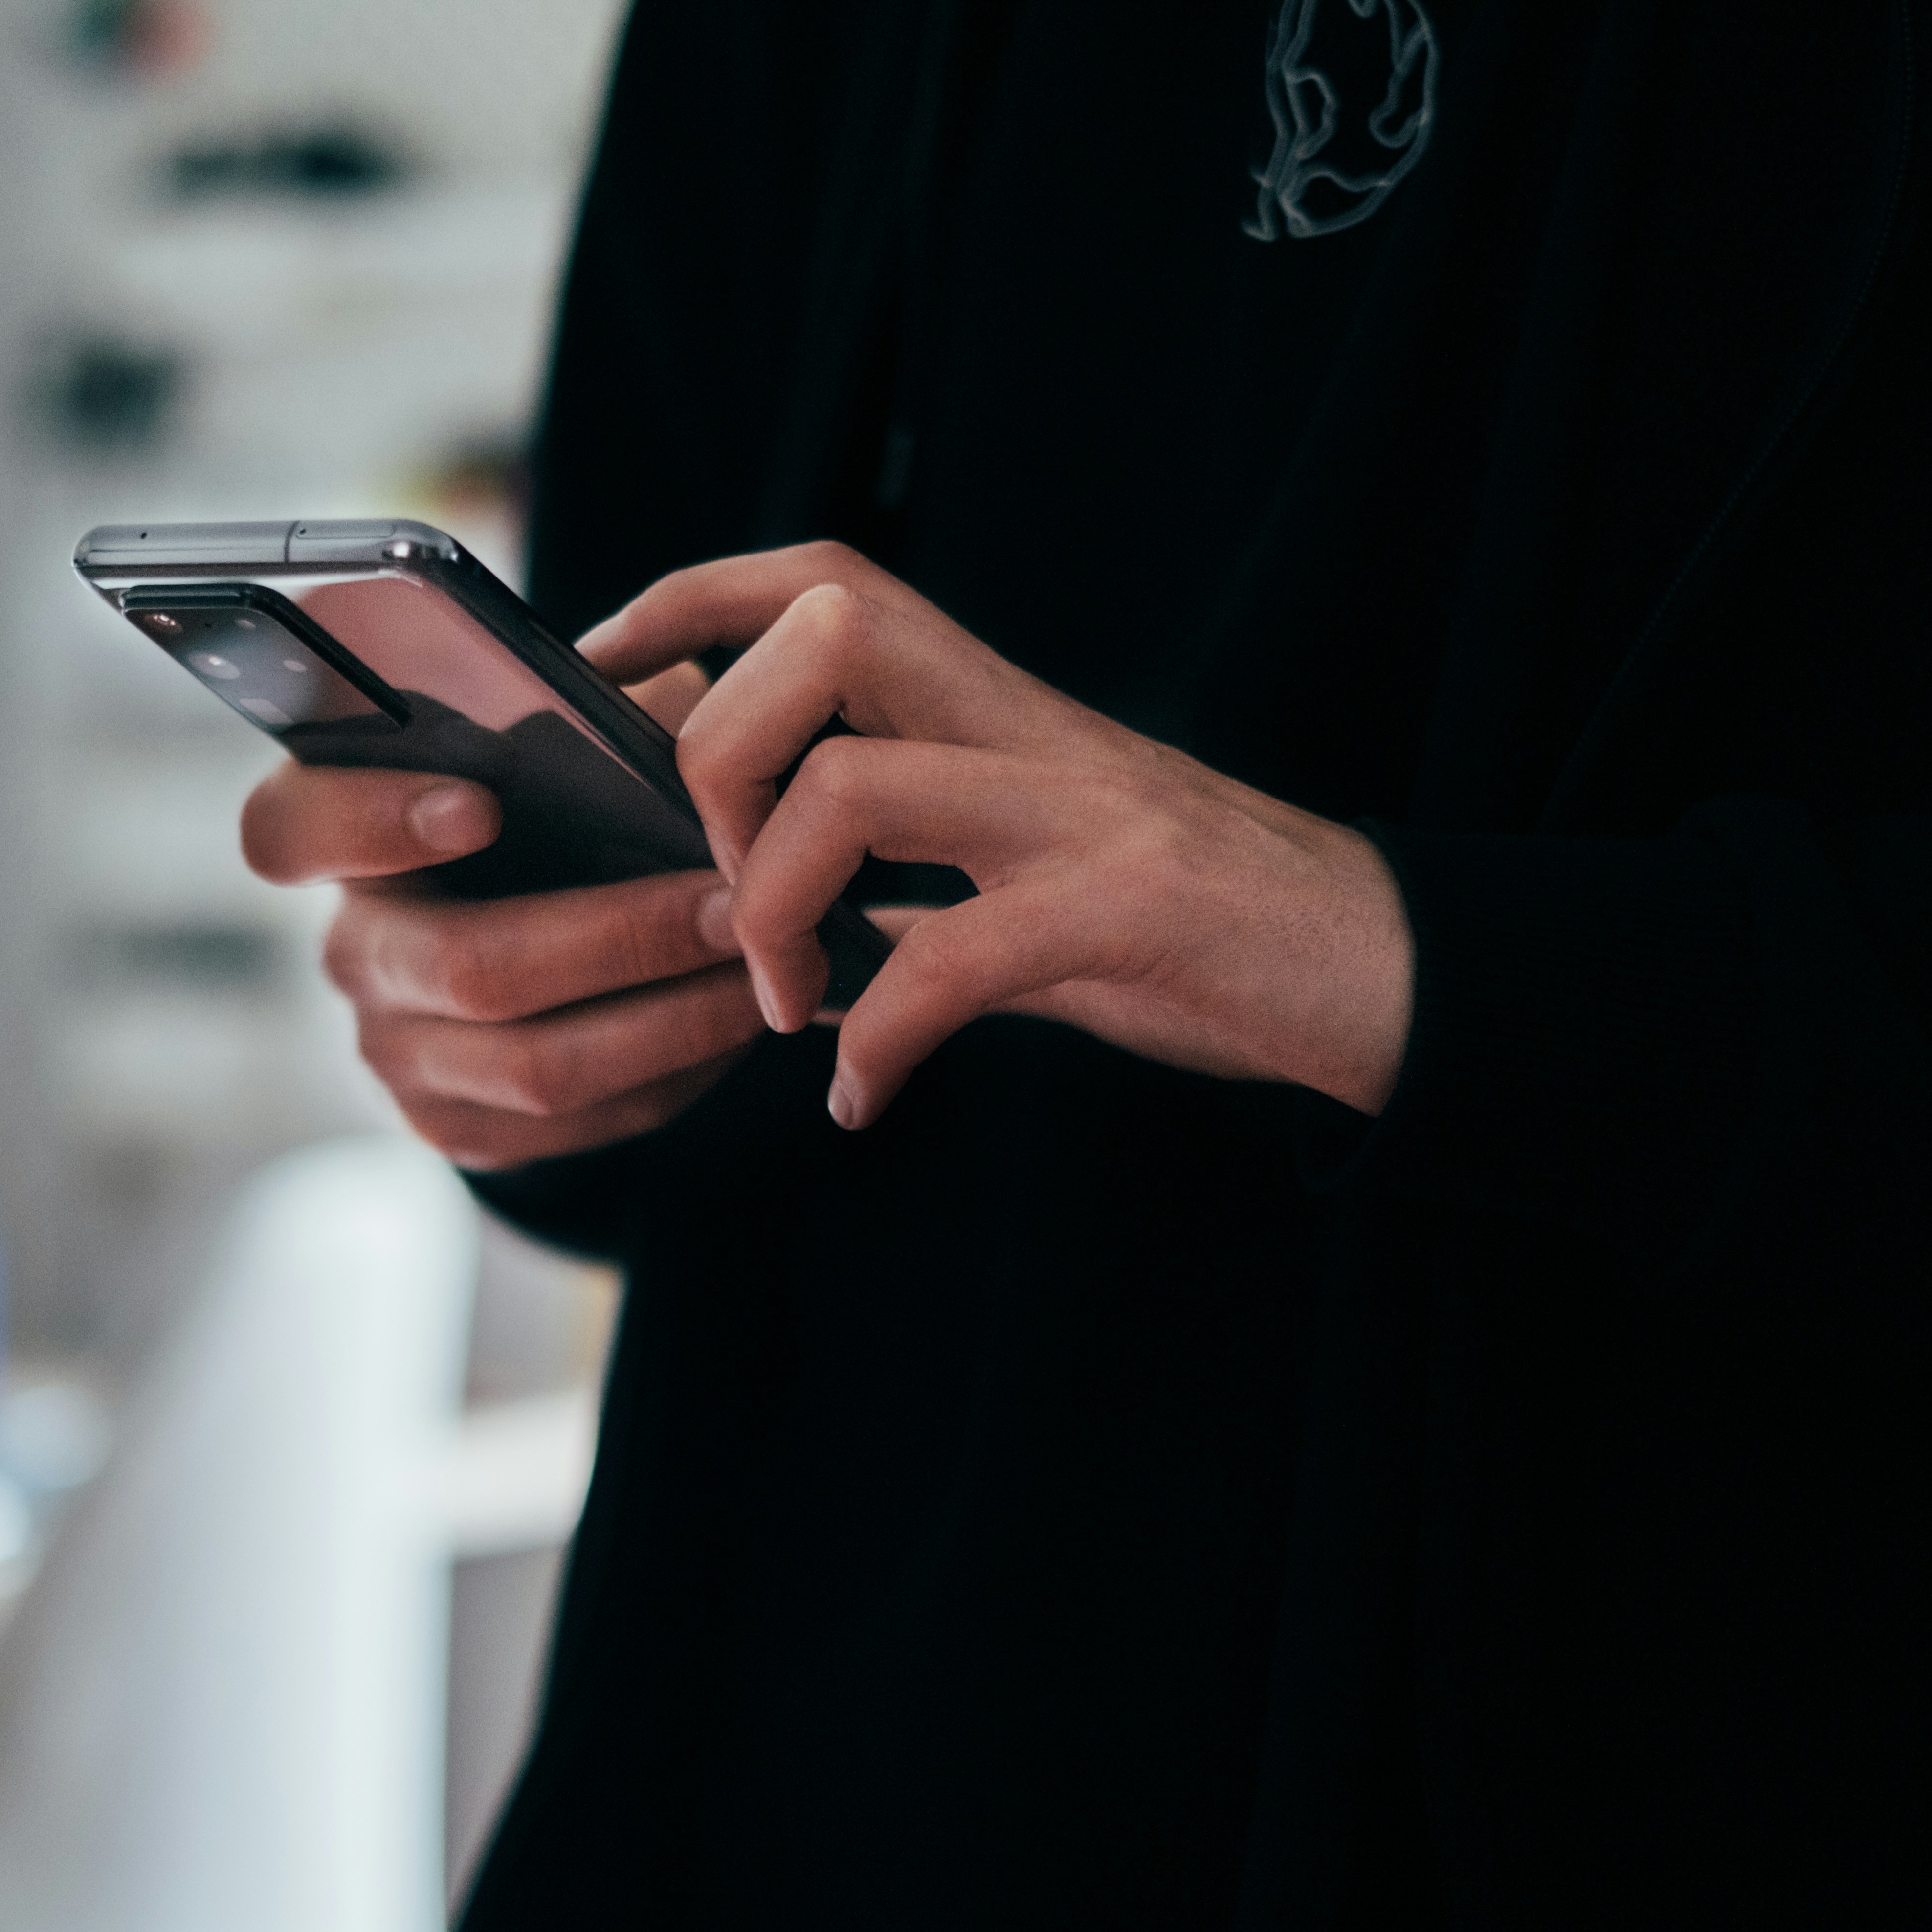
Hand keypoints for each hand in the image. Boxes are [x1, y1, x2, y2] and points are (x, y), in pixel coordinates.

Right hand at [238, 664, 764, 1169]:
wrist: (555, 937)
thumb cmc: (564, 809)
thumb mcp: (567, 742)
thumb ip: (589, 722)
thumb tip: (677, 727)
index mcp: (343, 835)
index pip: (292, 828)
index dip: (373, 820)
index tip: (480, 804)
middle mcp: (356, 951)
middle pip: (469, 967)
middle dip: (623, 939)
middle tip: (735, 906)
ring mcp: (400, 1053)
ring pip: (539, 1065)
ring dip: (674, 1020)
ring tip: (767, 970)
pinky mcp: (461, 1128)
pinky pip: (580, 1123)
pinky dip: (676, 1073)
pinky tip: (738, 1023)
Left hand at [580, 542, 1414, 1130]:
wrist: (1375, 969)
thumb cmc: (1199, 929)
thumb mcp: (1041, 880)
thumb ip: (929, 883)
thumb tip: (811, 928)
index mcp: (1000, 712)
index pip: (823, 583)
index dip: (690, 602)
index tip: (606, 677)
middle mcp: (1032, 732)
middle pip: (822, 634)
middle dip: (717, 752)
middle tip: (721, 890)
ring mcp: (1083, 812)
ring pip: (857, 785)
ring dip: (778, 905)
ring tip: (788, 1004)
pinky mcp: (1130, 908)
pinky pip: (955, 958)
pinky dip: (883, 1039)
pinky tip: (866, 1097)